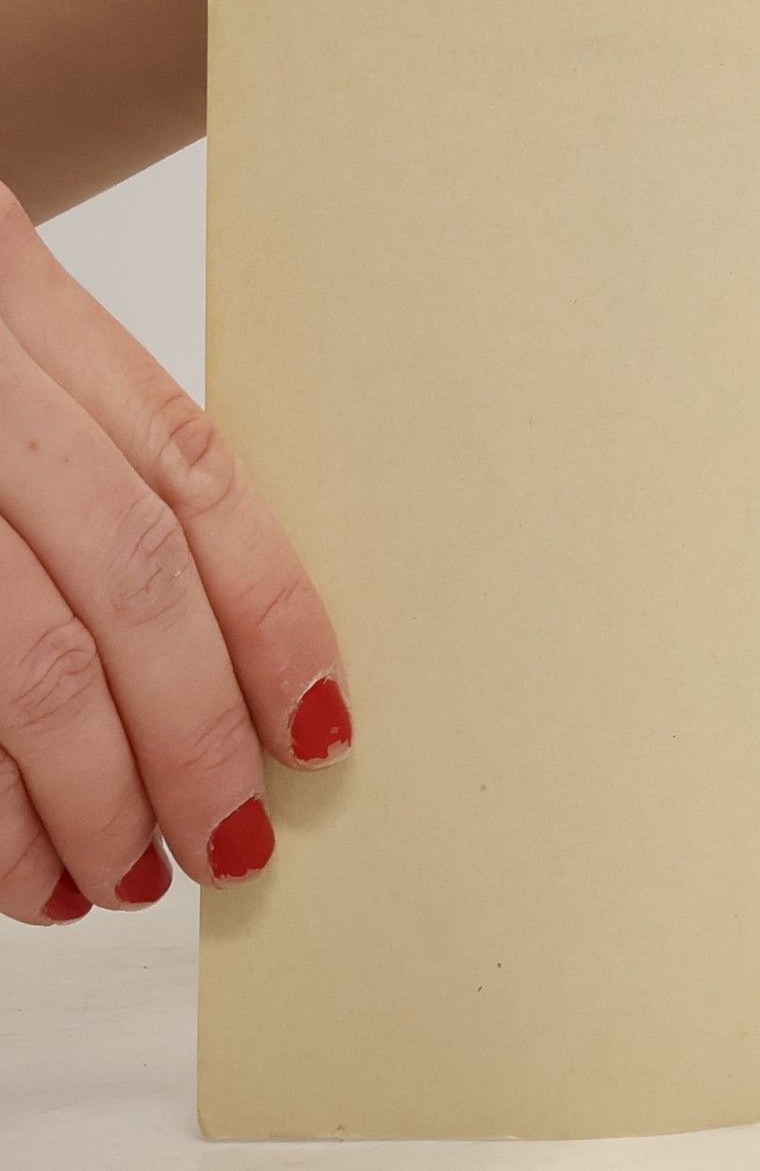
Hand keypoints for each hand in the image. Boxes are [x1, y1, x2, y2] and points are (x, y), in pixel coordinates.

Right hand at [0, 184, 347, 923]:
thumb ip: (81, 444)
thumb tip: (219, 644)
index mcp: (11, 292)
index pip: (193, 474)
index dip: (273, 615)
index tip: (319, 725)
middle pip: (127, 581)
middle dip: (195, 736)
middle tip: (233, 839)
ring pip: (26, 667)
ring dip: (89, 801)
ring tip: (129, 878)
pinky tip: (19, 872)